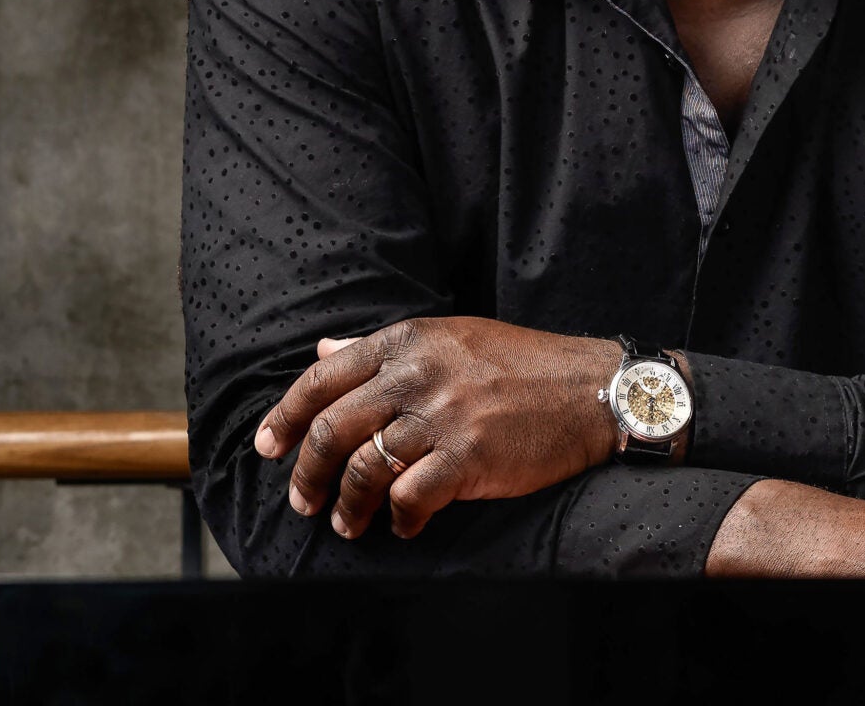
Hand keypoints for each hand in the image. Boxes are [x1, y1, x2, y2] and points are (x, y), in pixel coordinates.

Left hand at [252, 317, 623, 540]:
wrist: (596, 390)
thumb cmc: (525, 365)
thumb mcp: (453, 338)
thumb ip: (385, 348)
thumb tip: (322, 351)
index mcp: (409, 341)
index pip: (322, 378)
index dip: (286, 417)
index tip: (269, 446)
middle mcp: (419, 374)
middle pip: (333, 429)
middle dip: (308, 473)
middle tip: (304, 500)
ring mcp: (443, 416)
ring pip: (364, 469)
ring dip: (348, 506)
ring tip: (349, 524)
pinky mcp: (469, 456)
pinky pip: (408, 498)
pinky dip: (398, 520)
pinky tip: (405, 526)